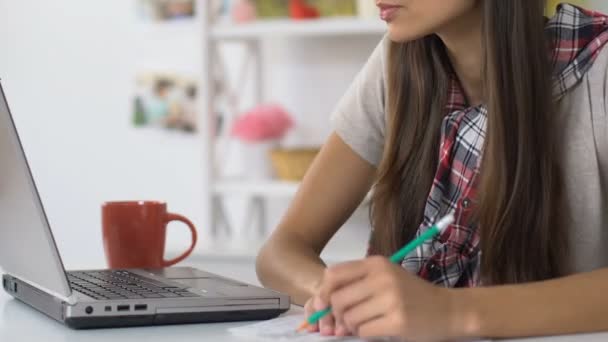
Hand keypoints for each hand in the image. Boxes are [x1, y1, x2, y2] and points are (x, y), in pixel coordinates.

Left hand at [312, 256, 458, 340]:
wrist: (448, 310)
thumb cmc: (412, 294)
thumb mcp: (386, 277)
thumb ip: (356, 283)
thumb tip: (320, 302)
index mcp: (377, 264)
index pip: (334, 274)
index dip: (323, 292)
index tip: (322, 304)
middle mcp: (383, 278)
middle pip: (338, 299)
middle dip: (336, 314)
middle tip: (345, 321)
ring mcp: (391, 300)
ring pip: (350, 318)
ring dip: (351, 326)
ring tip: (365, 323)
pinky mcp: (398, 321)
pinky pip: (364, 331)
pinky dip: (364, 333)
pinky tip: (376, 329)